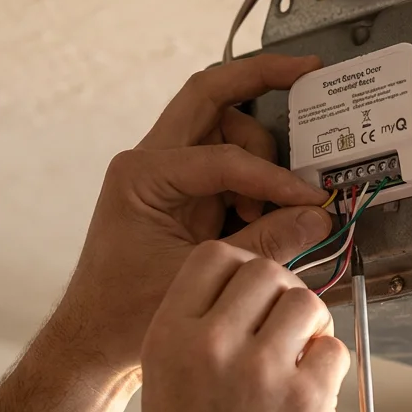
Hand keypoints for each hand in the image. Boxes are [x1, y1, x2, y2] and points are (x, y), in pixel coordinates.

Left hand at [36, 55, 330, 379]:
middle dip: (261, 77)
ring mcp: (168, 173)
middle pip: (211, 94)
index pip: (222, 155)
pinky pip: (230, 164)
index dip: (273, 177)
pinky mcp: (185, 193)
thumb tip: (316, 217)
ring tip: (274, 208)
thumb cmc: (125, 313)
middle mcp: (151, 162)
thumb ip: (263, 245)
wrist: (94, 339)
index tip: (308, 198)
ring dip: (261, 154)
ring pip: (226, 126)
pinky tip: (267, 216)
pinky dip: (256, 179)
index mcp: (142, 174)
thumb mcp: (203, 278)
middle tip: (308, 71)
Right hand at [131, 242, 350, 411]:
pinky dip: (329, 369)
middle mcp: (211, 345)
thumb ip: (203, 331)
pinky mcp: (306, 401)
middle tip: (285, 332)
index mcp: (168, 336)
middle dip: (283, 294)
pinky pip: (335, 351)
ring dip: (313, 328)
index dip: (243, 270)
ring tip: (299, 363)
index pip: (215, 256)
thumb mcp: (167, 383)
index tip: (254, 300)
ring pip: (307, 303)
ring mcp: (261, 371)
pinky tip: (309, 398)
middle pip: (266, 271)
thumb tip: (261, 287)